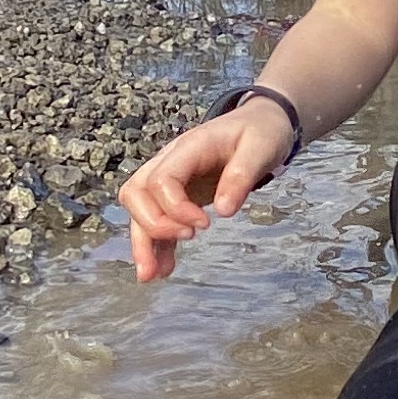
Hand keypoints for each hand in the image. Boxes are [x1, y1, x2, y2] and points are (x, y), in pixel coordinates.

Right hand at [116, 105, 294, 282]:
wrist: (260, 122)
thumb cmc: (261, 132)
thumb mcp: (261, 148)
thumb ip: (242, 176)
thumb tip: (224, 211)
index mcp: (189, 148)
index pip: (161, 179)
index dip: (175, 207)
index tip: (206, 225)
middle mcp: (170, 162)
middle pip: (136, 193)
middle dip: (150, 225)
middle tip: (185, 240)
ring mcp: (170, 179)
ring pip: (138, 209)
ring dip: (143, 242)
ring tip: (152, 276)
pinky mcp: (177, 196)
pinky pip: (156, 221)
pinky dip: (157, 245)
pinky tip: (164, 269)